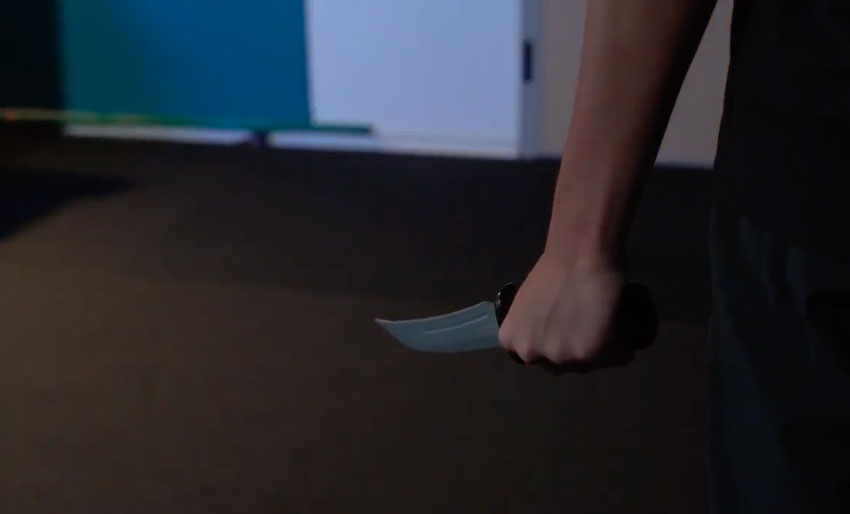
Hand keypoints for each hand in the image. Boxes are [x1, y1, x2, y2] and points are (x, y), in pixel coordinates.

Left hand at [498, 253, 634, 373]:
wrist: (579, 253)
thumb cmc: (554, 268)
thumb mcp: (526, 303)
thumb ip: (532, 323)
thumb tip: (548, 331)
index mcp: (511, 340)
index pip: (536, 356)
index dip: (554, 344)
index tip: (566, 332)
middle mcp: (530, 354)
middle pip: (560, 364)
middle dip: (574, 352)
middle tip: (588, 332)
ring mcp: (559, 357)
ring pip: (586, 366)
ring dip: (598, 353)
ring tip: (607, 332)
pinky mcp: (589, 354)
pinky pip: (614, 360)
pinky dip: (622, 353)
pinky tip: (624, 342)